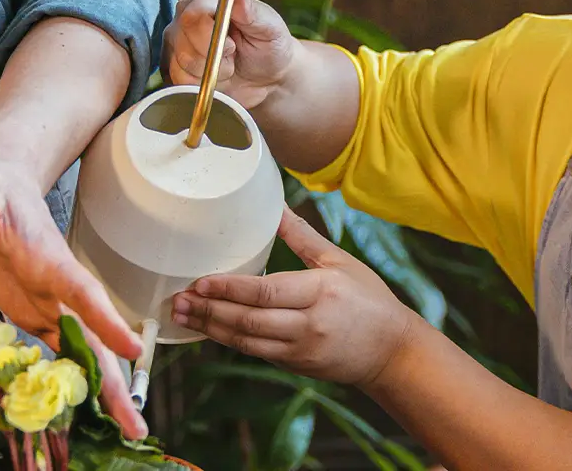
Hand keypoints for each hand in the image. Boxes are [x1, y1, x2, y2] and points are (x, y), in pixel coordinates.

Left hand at [0, 151, 148, 438]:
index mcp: (49, 258)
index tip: (133, 349)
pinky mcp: (34, 314)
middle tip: (136, 424)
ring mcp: (48, 303)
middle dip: (116, 381)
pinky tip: (83, 413)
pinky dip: (71, 382)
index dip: (106, 319)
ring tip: (125, 430)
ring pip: (83, 353)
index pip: (81, 291)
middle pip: (95, 339)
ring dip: (102, 392)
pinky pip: (56, 353)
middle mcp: (57, 287)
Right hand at [164, 0, 298, 109]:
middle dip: (213, 60)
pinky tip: (215, 77)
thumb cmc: (270, 47)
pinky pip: (179, 81)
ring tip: (227, 66)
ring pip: (181, 64)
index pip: (192, 17)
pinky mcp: (174, 64)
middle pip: (183, 43)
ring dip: (210, 74)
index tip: (232, 47)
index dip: (210, 38)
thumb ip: (252, 11)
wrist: (267, 78)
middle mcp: (186, 15)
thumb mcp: (270, 28)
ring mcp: (177, 40)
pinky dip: (201, 85)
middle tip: (233, 56)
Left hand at [171, 209, 423, 386]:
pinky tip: (209, 329)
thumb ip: (303, 237)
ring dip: (211, 328)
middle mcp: (309, 323)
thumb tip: (276, 207)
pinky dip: (229, 340)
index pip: (266, 291)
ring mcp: (301, 349)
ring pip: (247, 341)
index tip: (200, 282)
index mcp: (320, 291)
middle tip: (178, 299)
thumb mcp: (340, 261)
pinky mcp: (296, 365)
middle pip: (249, 319)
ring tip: (182, 315)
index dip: (229, 289)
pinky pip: (255, 352)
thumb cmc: (369, 300)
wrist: (392, 351)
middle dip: (210, 310)